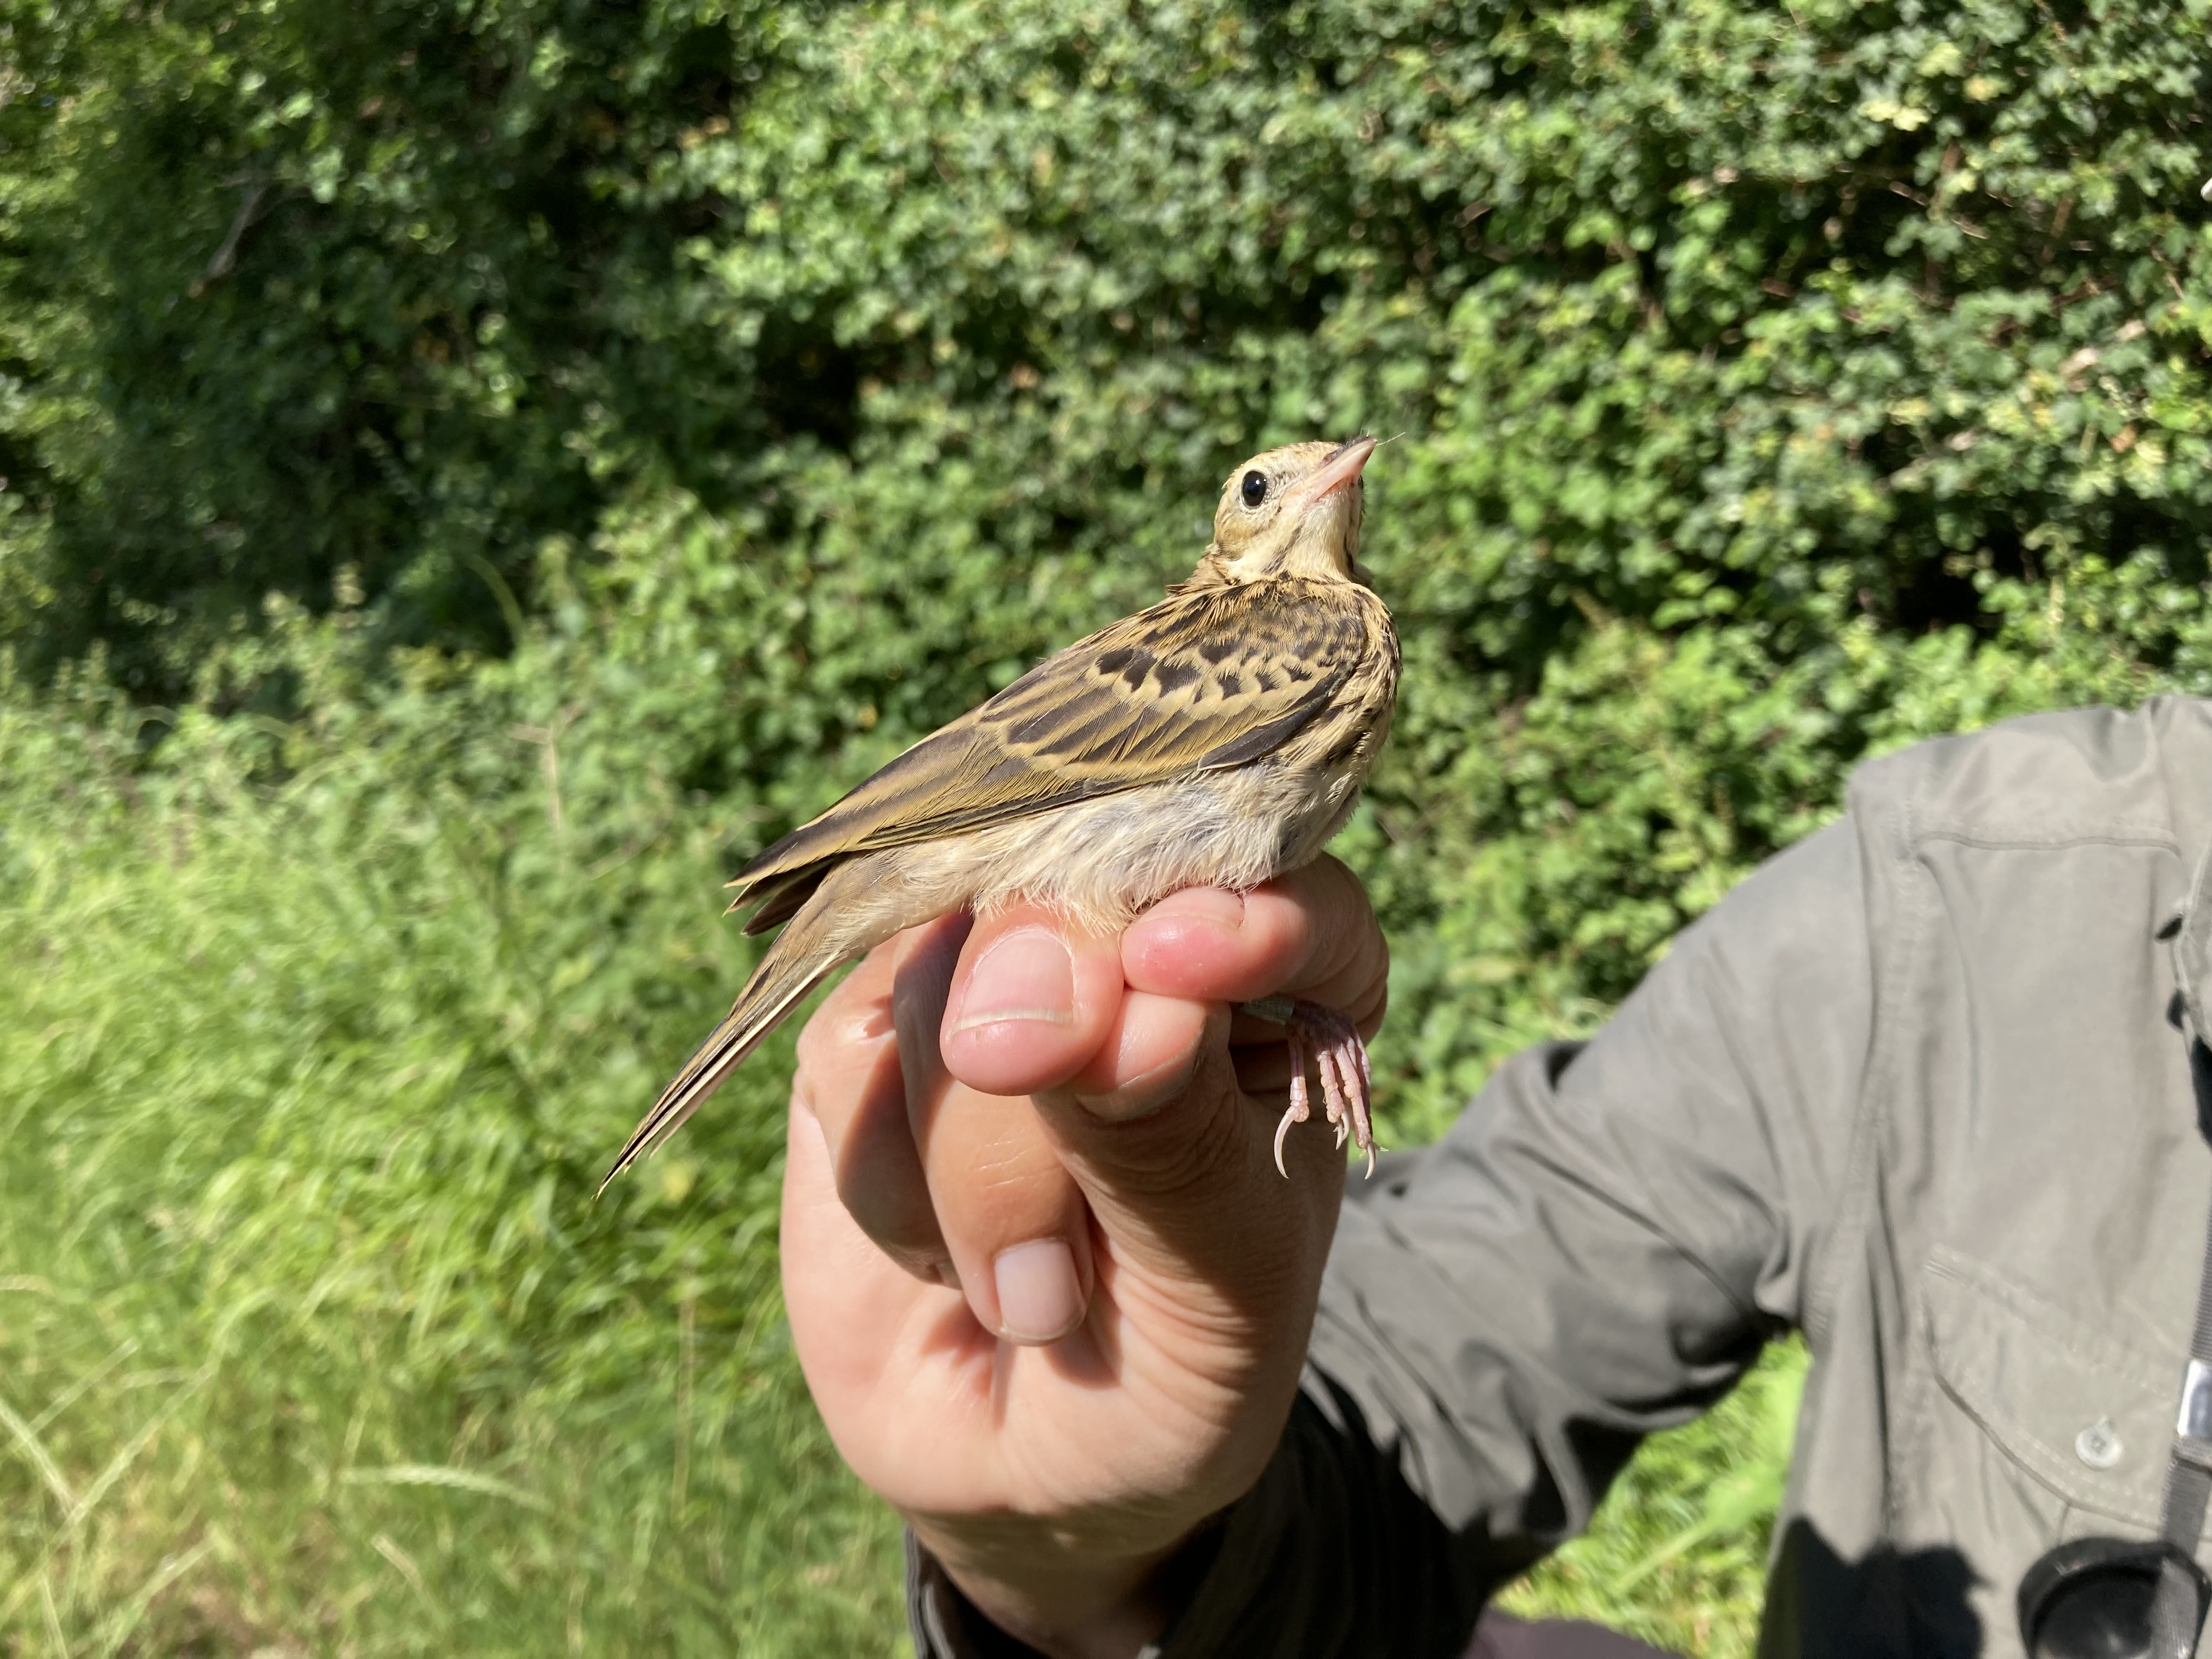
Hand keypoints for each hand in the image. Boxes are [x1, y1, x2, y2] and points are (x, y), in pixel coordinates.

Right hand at [779, 857, 1387, 1658]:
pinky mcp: (863, 1044)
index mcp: (1271, 990)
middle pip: (1070, 892)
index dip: (1226, 899)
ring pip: (945, 982)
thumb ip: (1172, 1140)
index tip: (1184, 958)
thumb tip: (1121, 1008)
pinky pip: (853, 1059)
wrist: (1026, 1477)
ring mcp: (979, 984)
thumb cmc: (1172, 1370)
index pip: (1272, 881)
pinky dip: (894, 1188)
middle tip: (1025, 1077)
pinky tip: (942, 1258)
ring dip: (979, 1169)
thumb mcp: (1217, 1282)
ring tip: (1036, 1291)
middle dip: (1052, 993)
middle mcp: (1120, 953)